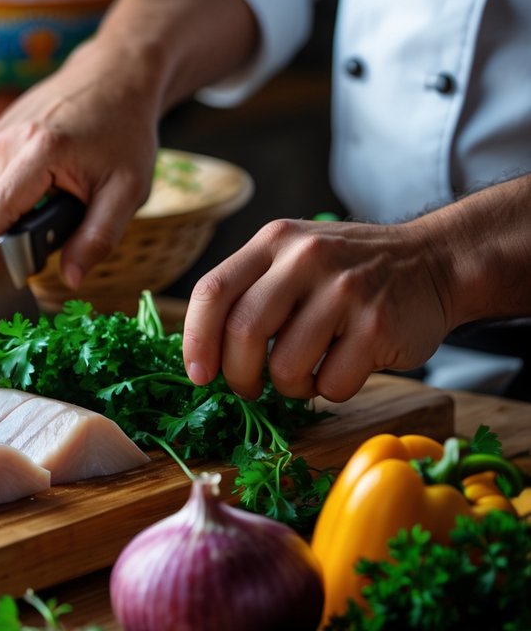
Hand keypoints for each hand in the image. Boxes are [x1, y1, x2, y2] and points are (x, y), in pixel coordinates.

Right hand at [0, 0, 261, 288]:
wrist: (114, 75)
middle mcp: (7, 139)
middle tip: (69, 215)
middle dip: (25, 230)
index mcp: (40, 149)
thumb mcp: (127, 190)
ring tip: (62, 189)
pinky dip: (21, 192)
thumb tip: (72, 279)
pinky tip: (49, 177)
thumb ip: (99, 237)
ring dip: (25, 209)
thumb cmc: (126, 131)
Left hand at [181, 218, 450, 401]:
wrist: (434, 261)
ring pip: (286, 367)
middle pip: (243, 332)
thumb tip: (201, 355)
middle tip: (248, 388)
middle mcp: (306, 258)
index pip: (212, 291)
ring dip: (289, 387)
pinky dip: (330, 390)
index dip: (196, 339)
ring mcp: (345, 290)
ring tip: (305, 374)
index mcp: (274, 241)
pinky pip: (332, 384)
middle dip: (238, 375)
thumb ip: (249, 291)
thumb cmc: (347, 272)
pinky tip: (343, 367)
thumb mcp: (293, 257)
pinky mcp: (378, 326)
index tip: (198, 375)